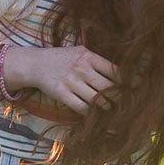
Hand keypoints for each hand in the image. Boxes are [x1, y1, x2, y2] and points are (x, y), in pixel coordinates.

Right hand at [3, 44, 117, 112]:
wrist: (35, 64)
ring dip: (106, 106)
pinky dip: (90, 112)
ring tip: (109, 107)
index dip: (124, 82)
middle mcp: (81, 68)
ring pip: (97, 99)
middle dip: (117, 96)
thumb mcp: (79, 52)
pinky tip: (93, 112)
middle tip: (122, 102)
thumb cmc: (61, 58)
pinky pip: (82, 107)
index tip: (128, 88)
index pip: (114, 70)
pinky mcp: (62, 94)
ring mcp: (71, 82)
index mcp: (88, 56)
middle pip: (108, 87)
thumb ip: (97, 60)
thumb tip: (119, 74)